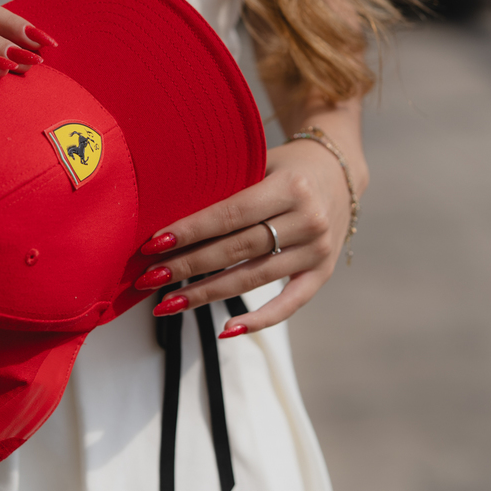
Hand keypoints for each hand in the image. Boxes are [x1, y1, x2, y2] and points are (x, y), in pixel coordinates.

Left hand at [135, 137, 364, 336]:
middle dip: (187, 266)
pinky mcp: (323, 272)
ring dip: (207, 293)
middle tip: (149, 278)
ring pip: (253, 278)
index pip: (230, 215)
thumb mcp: (262, 160)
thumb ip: (228, 184)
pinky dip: (259, 320)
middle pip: (236, 250)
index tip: (154, 245)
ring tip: (169, 303)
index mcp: (290, 187)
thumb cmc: (287, 165)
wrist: (341, 171)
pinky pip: (289, 304)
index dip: (190, 231)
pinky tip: (226, 330)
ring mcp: (318, 250)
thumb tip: (170, 214)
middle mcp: (308, 220)